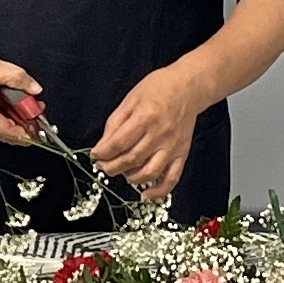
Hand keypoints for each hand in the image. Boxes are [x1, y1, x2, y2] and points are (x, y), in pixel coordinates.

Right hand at [0, 46, 45, 139]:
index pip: (4, 129)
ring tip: (31, 104)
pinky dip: (8, 110)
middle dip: (23, 123)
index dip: (22, 133)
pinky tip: (17, 101)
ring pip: (1, 122)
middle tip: (37, 114)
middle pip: (4, 129)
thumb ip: (18, 78)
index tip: (35, 131)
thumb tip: (34, 89)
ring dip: (17, 115)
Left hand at [92, 66, 205, 195]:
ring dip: (130, 178)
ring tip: (121, 172)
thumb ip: (115, 123)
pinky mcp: (181, 154)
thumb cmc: (160, 89)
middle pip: (131, 159)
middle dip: (111, 167)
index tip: (95, 155)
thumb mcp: (130, 99)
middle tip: (103, 166)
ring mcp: (172, 146)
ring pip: (148, 173)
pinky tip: (145, 194)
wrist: (188, 87)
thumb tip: (103, 145)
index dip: (102, 153)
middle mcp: (160, 134)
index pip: (118, 143)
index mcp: (145, 117)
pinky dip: (158, 191)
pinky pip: (171, 179)